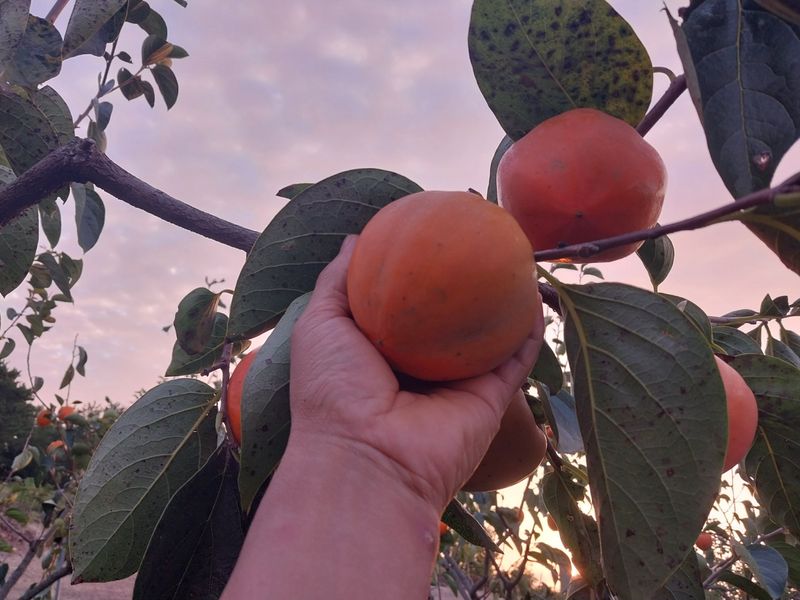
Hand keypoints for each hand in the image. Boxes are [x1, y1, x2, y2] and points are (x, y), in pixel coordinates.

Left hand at [289, 235, 544, 511]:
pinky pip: (516, 359)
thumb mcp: (321, 323)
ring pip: (489, 334)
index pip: (404, 301)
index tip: (430, 234)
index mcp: (382, 348)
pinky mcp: (489, 397)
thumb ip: (338, 280)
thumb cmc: (333, 389)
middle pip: (450, 316)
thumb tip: (355, 238)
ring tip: (516, 260)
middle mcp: (422, 364)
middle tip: (479, 239)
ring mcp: (457, 382)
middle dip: (464, 282)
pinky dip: (529, 332)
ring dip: (505, 301)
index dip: (417, 270)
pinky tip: (535, 298)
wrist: (366, 459)